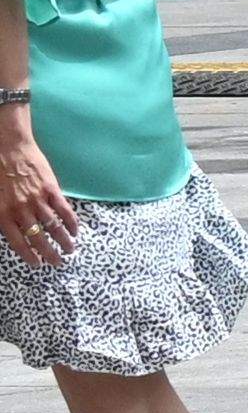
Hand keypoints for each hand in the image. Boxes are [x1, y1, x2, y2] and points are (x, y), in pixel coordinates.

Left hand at [0, 115, 65, 268]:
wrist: (8, 148)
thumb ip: (3, 216)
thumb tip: (13, 231)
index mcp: (4, 214)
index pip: (18, 242)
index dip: (29, 255)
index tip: (37, 264)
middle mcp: (21, 211)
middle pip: (38, 238)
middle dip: (49, 253)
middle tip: (57, 262)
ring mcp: (38, 200)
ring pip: (53, 227)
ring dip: (64, 241)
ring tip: (70, 249)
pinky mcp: (51, 189)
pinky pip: (64, 210)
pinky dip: (71, 222)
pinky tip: (75, 230)